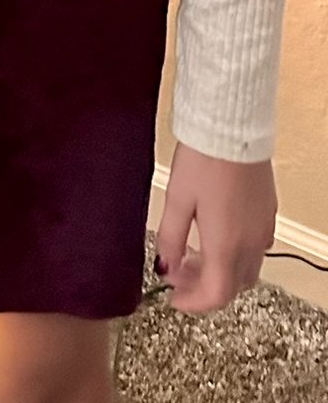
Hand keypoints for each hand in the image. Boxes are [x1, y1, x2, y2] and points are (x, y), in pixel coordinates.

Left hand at [154, 140, 277, 311]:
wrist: (233, 128)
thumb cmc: (203, 160)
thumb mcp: (176, 199)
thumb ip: (170, 238)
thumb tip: (164, 267)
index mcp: (226, 245)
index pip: (215, 295)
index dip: (192, 304)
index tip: (172, 298)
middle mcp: (251, 244)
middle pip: (232, 287)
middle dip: (204, 287)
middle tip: (177, 273)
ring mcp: (263, 229)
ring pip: (246, 270)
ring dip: (220, 272)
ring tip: (192, 253)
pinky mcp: (267, 214)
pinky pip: (255, 249)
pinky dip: (234, 255)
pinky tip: (213, 235)